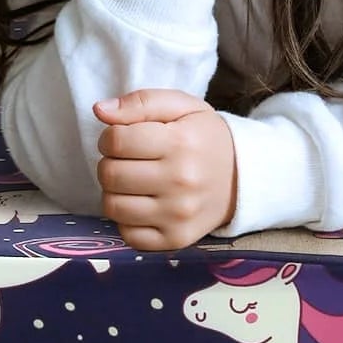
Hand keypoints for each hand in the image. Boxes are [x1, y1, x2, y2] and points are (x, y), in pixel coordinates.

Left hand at [93, 88, 238, 250]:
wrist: (242, 177)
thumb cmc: (204, 137)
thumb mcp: (181, 106)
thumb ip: (140, 102)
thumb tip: (100, 110)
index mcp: (180, 143)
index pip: (115, 141)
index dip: (110, 136)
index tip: (122, 138)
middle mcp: (180, 182)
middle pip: (110, 174)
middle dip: (110, 163)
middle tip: (128, 160)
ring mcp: (178, 215)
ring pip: (113, 206)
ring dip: (115, 192)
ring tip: (134, 181)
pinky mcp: (176, 240)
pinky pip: (128, 235)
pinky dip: (128, 220)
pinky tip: (144, 204)